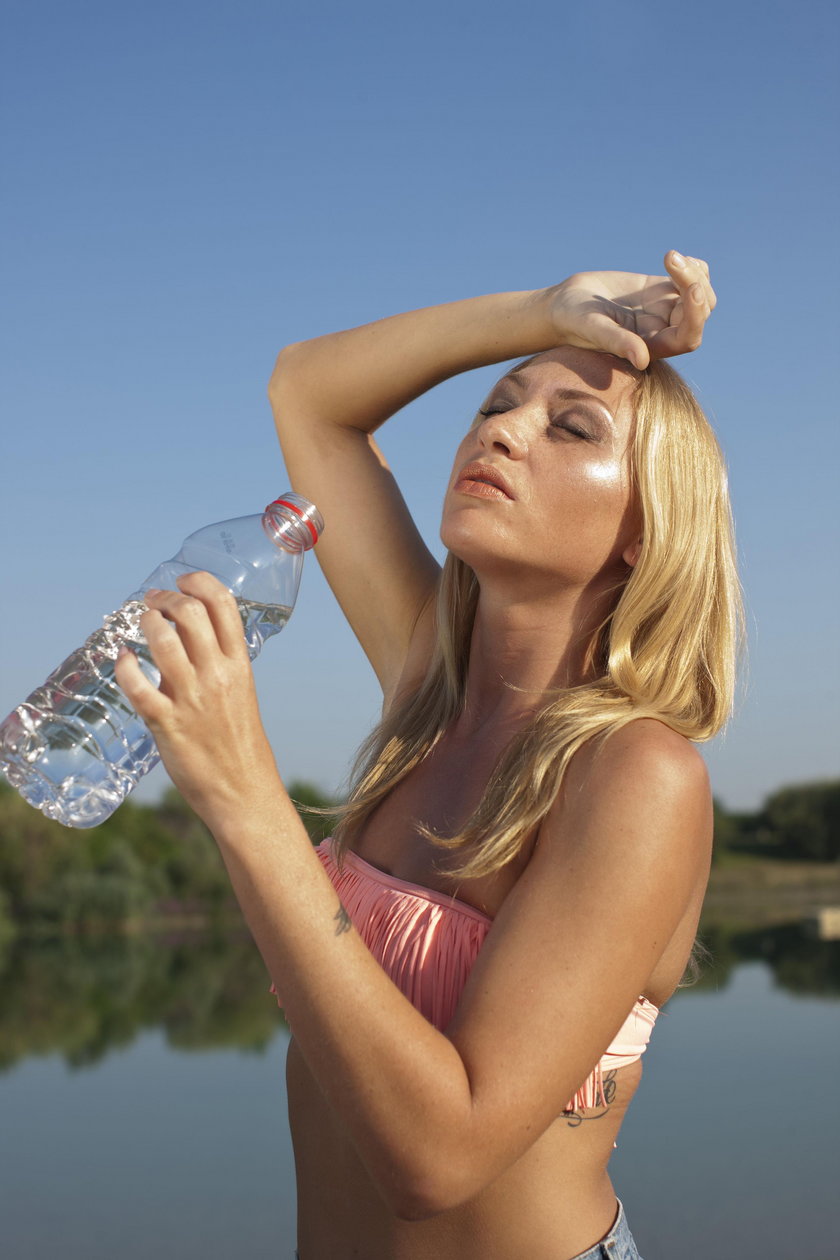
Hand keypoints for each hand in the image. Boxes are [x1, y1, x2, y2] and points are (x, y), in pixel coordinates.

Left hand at [114, 572, 279, 826]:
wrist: (243, 792)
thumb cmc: (239, 745)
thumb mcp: (240, 695)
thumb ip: (218, 668)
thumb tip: (187, 647)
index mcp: (240, 665)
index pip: (224, 606)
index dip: (200, 582)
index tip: (183, 580)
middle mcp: (218, 675)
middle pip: (191, 613)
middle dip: (165, 599)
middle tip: (152, 602)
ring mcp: (192, 699)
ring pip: (164, 640)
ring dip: (146, 624)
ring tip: (139, 624)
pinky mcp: (167, 724)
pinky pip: (138, 686)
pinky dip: (125, 667)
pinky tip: (122, 661)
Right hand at [545, 251, 716, 369]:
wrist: (565, 304)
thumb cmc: (573, 322)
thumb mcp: (593, 329)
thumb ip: (618, 342)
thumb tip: (642, 360)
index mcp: (651, 347)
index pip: (688, 337)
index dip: (696, 314)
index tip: (691, 287)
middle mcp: (662, 331)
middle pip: (700, 312)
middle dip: (694, 284)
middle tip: (670, 259)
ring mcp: (664, 310)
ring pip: (700, 295)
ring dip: (695, 273)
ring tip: (670, 258)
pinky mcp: (660, 290)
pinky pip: (692, 279)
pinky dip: (694, 268)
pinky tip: (674, 259)